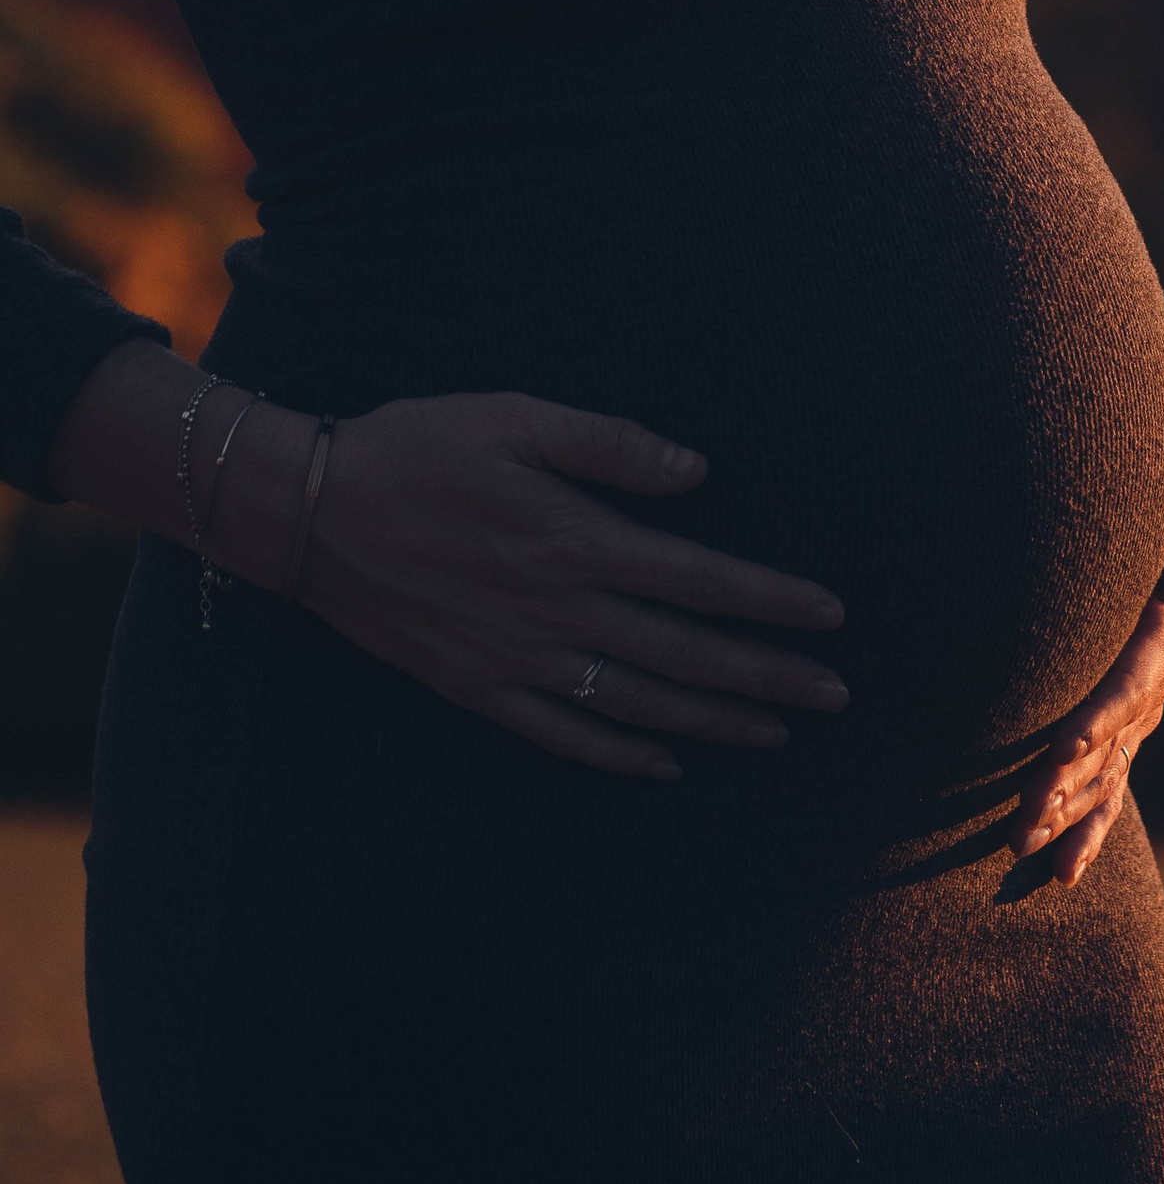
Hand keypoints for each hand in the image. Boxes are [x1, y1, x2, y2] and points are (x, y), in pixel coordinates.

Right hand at [222, 390, 849, 781]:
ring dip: (713, 723)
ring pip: (638, 704)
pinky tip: (665, 765)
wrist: (309, 512)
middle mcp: (557, 612)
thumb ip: (611, 446)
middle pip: (686, 656)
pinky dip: (620, 755)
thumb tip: (696, 473)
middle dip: (768, 678)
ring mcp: (517, 659)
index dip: (771, 603)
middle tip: (834, 697)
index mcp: (576, 541)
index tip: (830, 617)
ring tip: (776, 734)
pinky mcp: (477, 687)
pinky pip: (563, 734)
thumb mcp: (518, 418)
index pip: (701, 581)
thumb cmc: (420, 447)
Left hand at [1013, 428, 1163, 883]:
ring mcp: (1143, 702)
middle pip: (1117, 739)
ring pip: (1109, 768)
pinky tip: (1060, 872)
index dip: (1101, 715)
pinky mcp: (1123, 716)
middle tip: (1022, 819)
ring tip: (1023, 847)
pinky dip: (1089, 825)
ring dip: (1068, 811)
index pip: (1135, 679)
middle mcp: (1159, 676)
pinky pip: (1111, 779)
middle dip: (1069, 781)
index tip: (1062, 746)